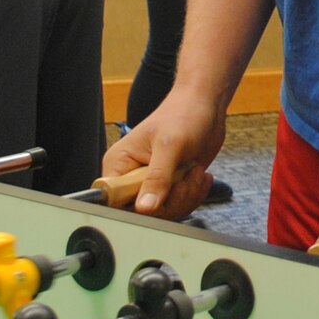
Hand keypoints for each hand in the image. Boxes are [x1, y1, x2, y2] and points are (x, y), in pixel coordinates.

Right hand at [102, 90, 227, 218]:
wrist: (205, 106)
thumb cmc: (183, 113)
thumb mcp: (170, 146)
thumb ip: (157, 178)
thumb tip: (144, 208)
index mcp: (120, 163)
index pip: (114, 200)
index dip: (135, 206)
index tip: (158, 198)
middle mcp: (132, 175)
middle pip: (142, 212)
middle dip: (171, 199)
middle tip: (184, 177)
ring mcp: (152, 182)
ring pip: (164, 211)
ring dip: (186, 195)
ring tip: (193, 171)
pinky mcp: (169, 186)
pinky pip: (178, 205)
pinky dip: (193, 193)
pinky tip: (197, 174)